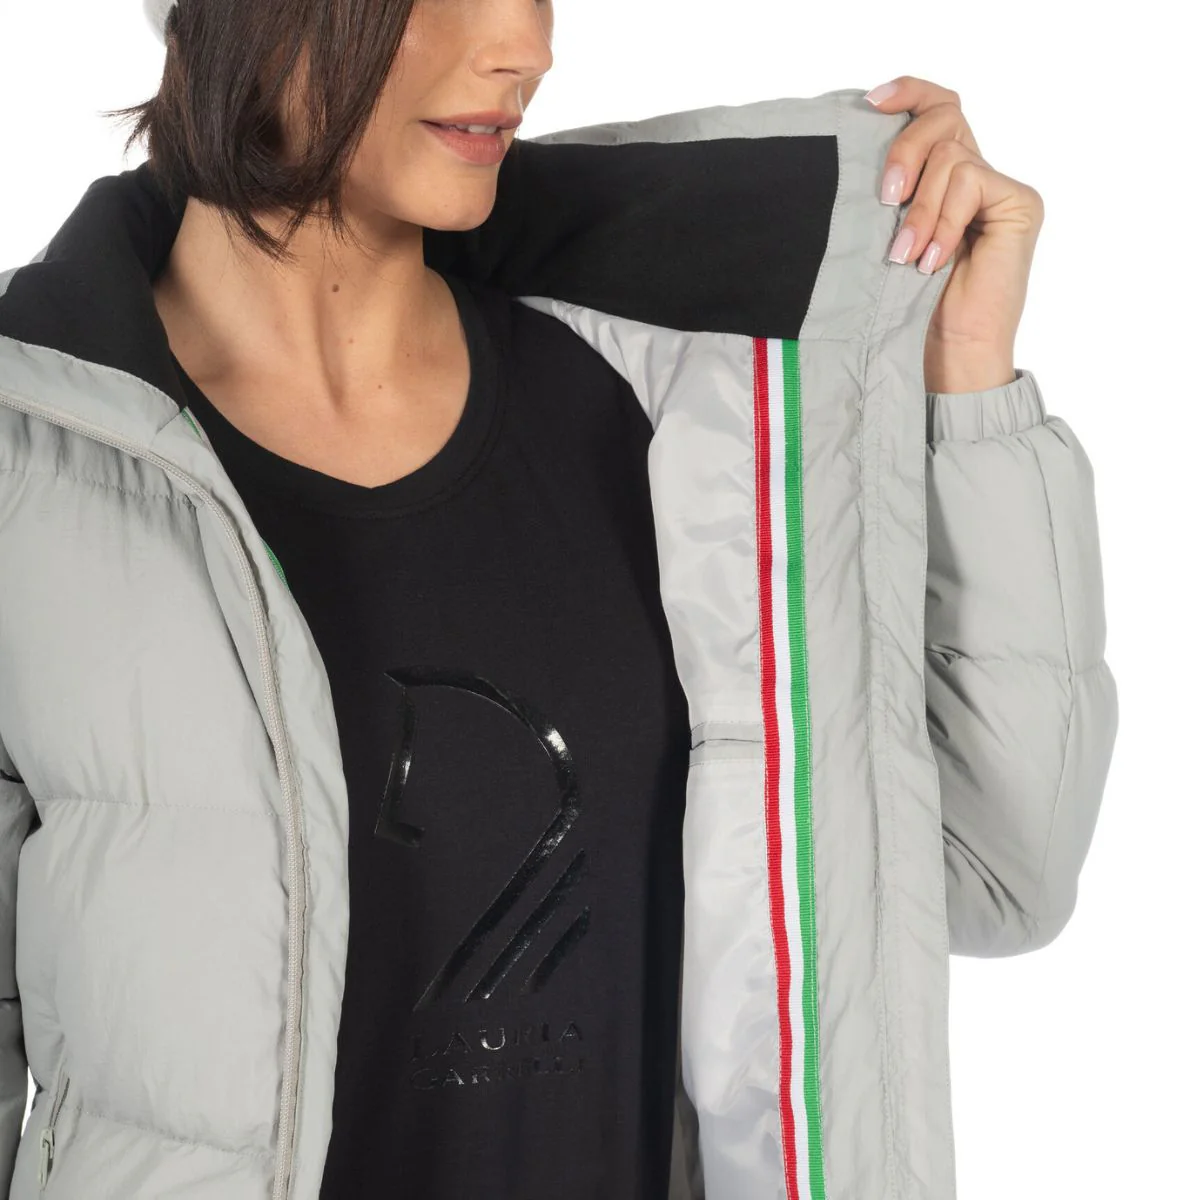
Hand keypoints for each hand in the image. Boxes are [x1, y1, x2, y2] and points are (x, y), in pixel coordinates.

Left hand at [864, 76, 1044, 393]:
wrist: (946, 360)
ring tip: (904, 257)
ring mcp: (1000, 190)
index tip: (869, 103)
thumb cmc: (908, 312)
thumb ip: (890, 194)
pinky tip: (932, 261)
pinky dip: (942, 221)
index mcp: (943, 180)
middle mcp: (976, 177)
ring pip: (951, 156)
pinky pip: (970, 181)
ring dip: (919, 208)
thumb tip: (857, 150)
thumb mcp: (886, 240)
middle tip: (884, 199)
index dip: (907, 94)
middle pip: (943, 118)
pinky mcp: (1019, 204)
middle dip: (904, 150)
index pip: (935, 111)